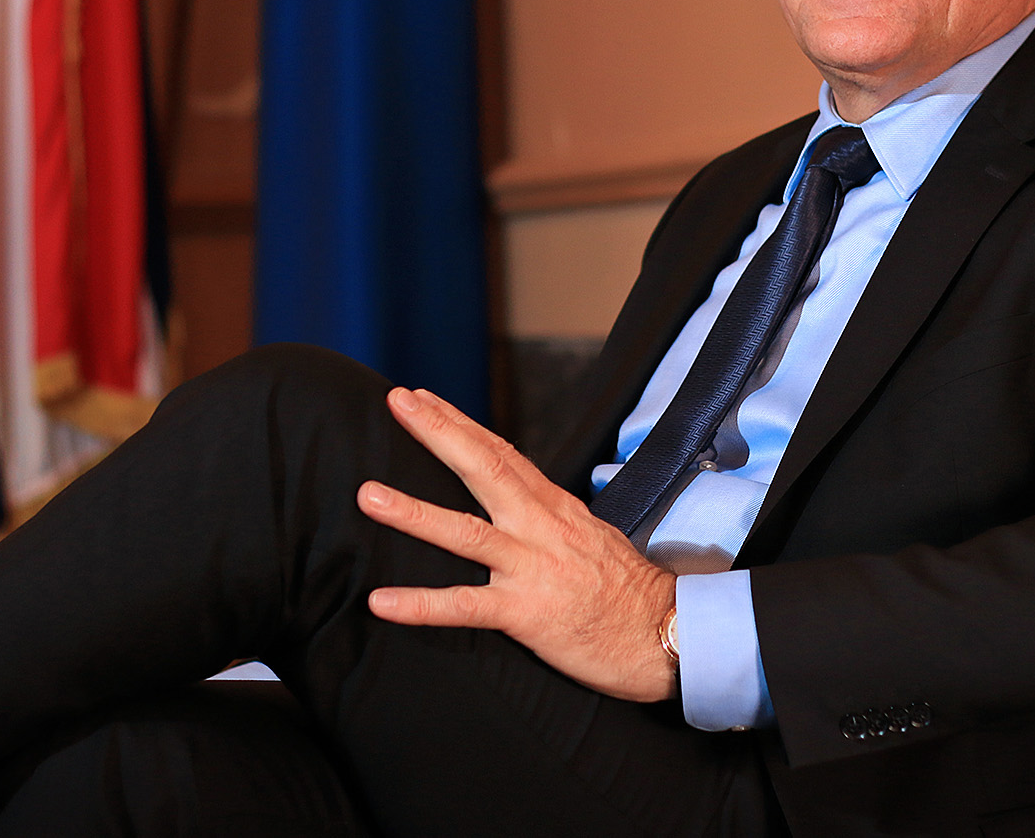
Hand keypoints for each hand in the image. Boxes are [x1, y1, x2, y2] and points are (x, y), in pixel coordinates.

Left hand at [357, 387, 678, 702]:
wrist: (665, 636)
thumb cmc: (626, 592)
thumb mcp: (588, 536)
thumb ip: (546, 517)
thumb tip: (512, 500)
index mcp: (553, 507)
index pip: (500, 452)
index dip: (458, 423)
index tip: (421, 397)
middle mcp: (540, 527)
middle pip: (483, 468)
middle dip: (438, 433)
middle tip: (397, 401)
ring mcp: (532, 568)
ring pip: (465, 533)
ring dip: (414, 512)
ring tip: (369, 495)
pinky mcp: (527, 614)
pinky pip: (465, 606)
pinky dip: (421, 605)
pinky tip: (381, 601)